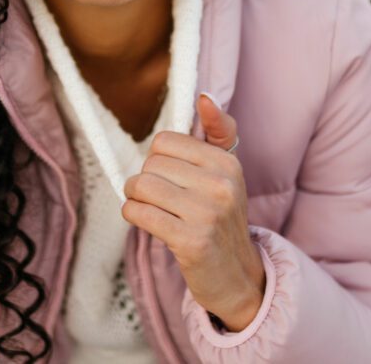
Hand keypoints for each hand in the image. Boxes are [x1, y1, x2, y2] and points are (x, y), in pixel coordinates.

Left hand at [122, 93, 265, 331]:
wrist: (236, 274)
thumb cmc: (221, 215)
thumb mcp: (226, 171)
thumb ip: (217, 130)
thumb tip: (204, 96)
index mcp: (227, 162)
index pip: (165, 141)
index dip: (158, 157)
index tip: (169, 174)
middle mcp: (221, 184)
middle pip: (151, 163)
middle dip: (145, 178)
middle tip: (159, 195)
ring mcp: (207, 214)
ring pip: (141, 186)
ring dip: (135, 197)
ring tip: (148, 206)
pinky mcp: (190, 241)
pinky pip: (138, 213)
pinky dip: (134, 215)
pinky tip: (147, 221)